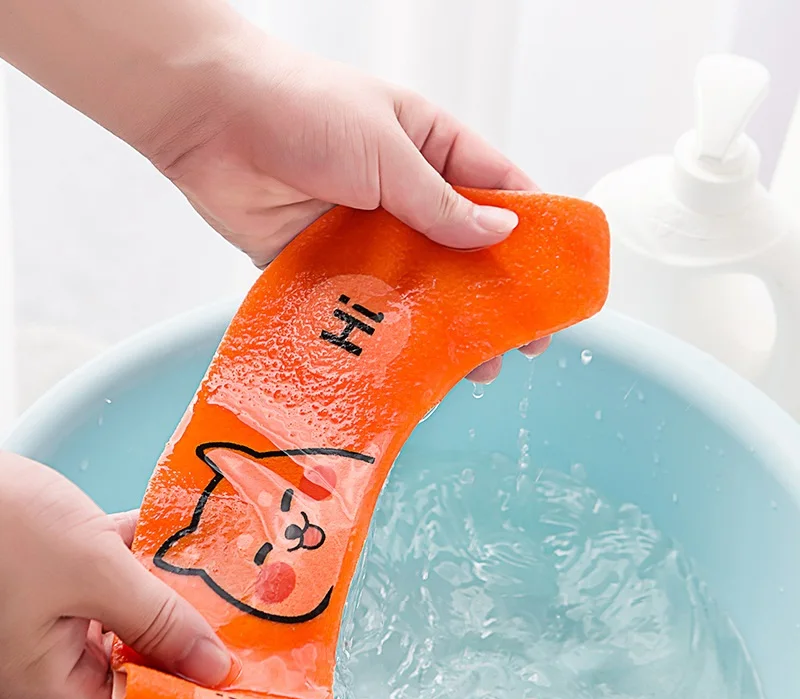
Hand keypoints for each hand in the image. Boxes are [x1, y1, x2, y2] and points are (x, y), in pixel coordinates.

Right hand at [0, 452, 232, 698]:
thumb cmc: (1, 528)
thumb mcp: (89, 573)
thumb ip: (156, 618)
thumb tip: (212, 666)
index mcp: (53, 682)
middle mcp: (58, 655)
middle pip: (146, 669)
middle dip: (201, 651)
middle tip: (260, 638)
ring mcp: (60, 613)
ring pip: (138, 619)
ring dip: (183, 601)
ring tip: (241, 590)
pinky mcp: (64, 573)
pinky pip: (120, 576)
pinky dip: (152, 560)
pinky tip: (192, 542)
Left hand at [144, 35, 549, 381]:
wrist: (207, 118)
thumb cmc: (302, 107)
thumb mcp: (387, 148)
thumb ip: (439, 200)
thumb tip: (501, 232)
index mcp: (430, 149)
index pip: (497, 193)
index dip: (531, 237)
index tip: (555, 282)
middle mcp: (403, 195)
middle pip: (461, 253)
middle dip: (490, 299)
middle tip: (520, 344)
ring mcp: (365, 235)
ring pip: (417, 288)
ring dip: (443, 326)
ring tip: (473, 369)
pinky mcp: (324, 266)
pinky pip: (363, 305)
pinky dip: (385, 333)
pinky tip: (409, 364)